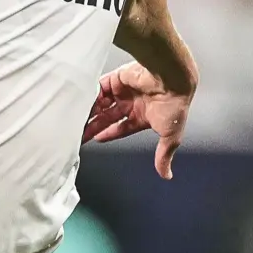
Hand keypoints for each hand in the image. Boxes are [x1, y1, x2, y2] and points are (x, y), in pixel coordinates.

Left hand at [84, 61, 191, 178]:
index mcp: (143, 115)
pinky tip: (82, 105)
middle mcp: (133, 102)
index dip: (108, 133)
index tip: (96, 138)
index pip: (121, 127)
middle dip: (93, 125)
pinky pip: (99, 87)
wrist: (172, 79)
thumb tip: (167, 174)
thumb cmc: (175, 104)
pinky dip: (91, 95)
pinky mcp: (117, 78)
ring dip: (90, 112)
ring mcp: (124, 90)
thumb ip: (164, 155)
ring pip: (101, 103)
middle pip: (107, 116)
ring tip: (77, 122)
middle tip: (78, 133)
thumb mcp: (170, 136)